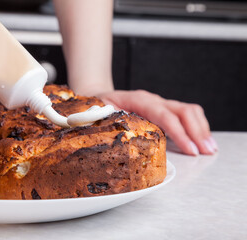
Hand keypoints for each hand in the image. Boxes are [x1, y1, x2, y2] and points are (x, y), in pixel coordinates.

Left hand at [97, 90, 217, 155]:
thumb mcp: (100, 113)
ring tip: (209, 148)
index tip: (190, 150)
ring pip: (188, 110)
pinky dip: (196, 127)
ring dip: (201, 129)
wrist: (99, 96)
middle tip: (206, 151)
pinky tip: (201, 140)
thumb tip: (120, 138)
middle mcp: (153, 100)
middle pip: (183, 110)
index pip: (165, 115)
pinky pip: (185, 115)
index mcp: (139, 100)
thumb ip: (110, 122)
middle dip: (197, 132)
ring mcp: (160, 104)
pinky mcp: (163, 109)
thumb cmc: (99, 106)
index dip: (179, 133)